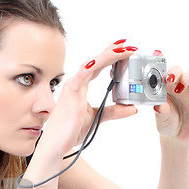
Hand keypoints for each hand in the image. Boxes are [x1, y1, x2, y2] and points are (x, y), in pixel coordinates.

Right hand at [41, 40, 137, 156]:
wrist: (56, 144)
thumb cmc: (70, 130)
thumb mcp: (97, 118)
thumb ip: (113, 111)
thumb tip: (132, 108)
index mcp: (81, 87)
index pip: (97, 66)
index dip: (110, 55)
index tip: (125, 47)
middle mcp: (76, 84)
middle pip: (95, 62)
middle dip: (112, 52)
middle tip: (129, 45)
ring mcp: (73, 90)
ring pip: (90, 66)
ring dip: (105, 56)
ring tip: (121, 49)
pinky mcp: (71, 99)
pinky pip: (78, 80)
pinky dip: (86, 70)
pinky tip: (95, 62)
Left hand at [153, 57, 188, 142]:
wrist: (179, 134)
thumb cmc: (167, 123)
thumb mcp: (161, 118)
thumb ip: (160, 111)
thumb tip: (158, 106)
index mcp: (165, 87)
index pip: (164, 73)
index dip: (163, 71)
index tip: (162, 77)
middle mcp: (177, 84)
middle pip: (179, 69)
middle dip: (176, 72)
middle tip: (171, 80)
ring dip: (188, 76)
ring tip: (181, 88)